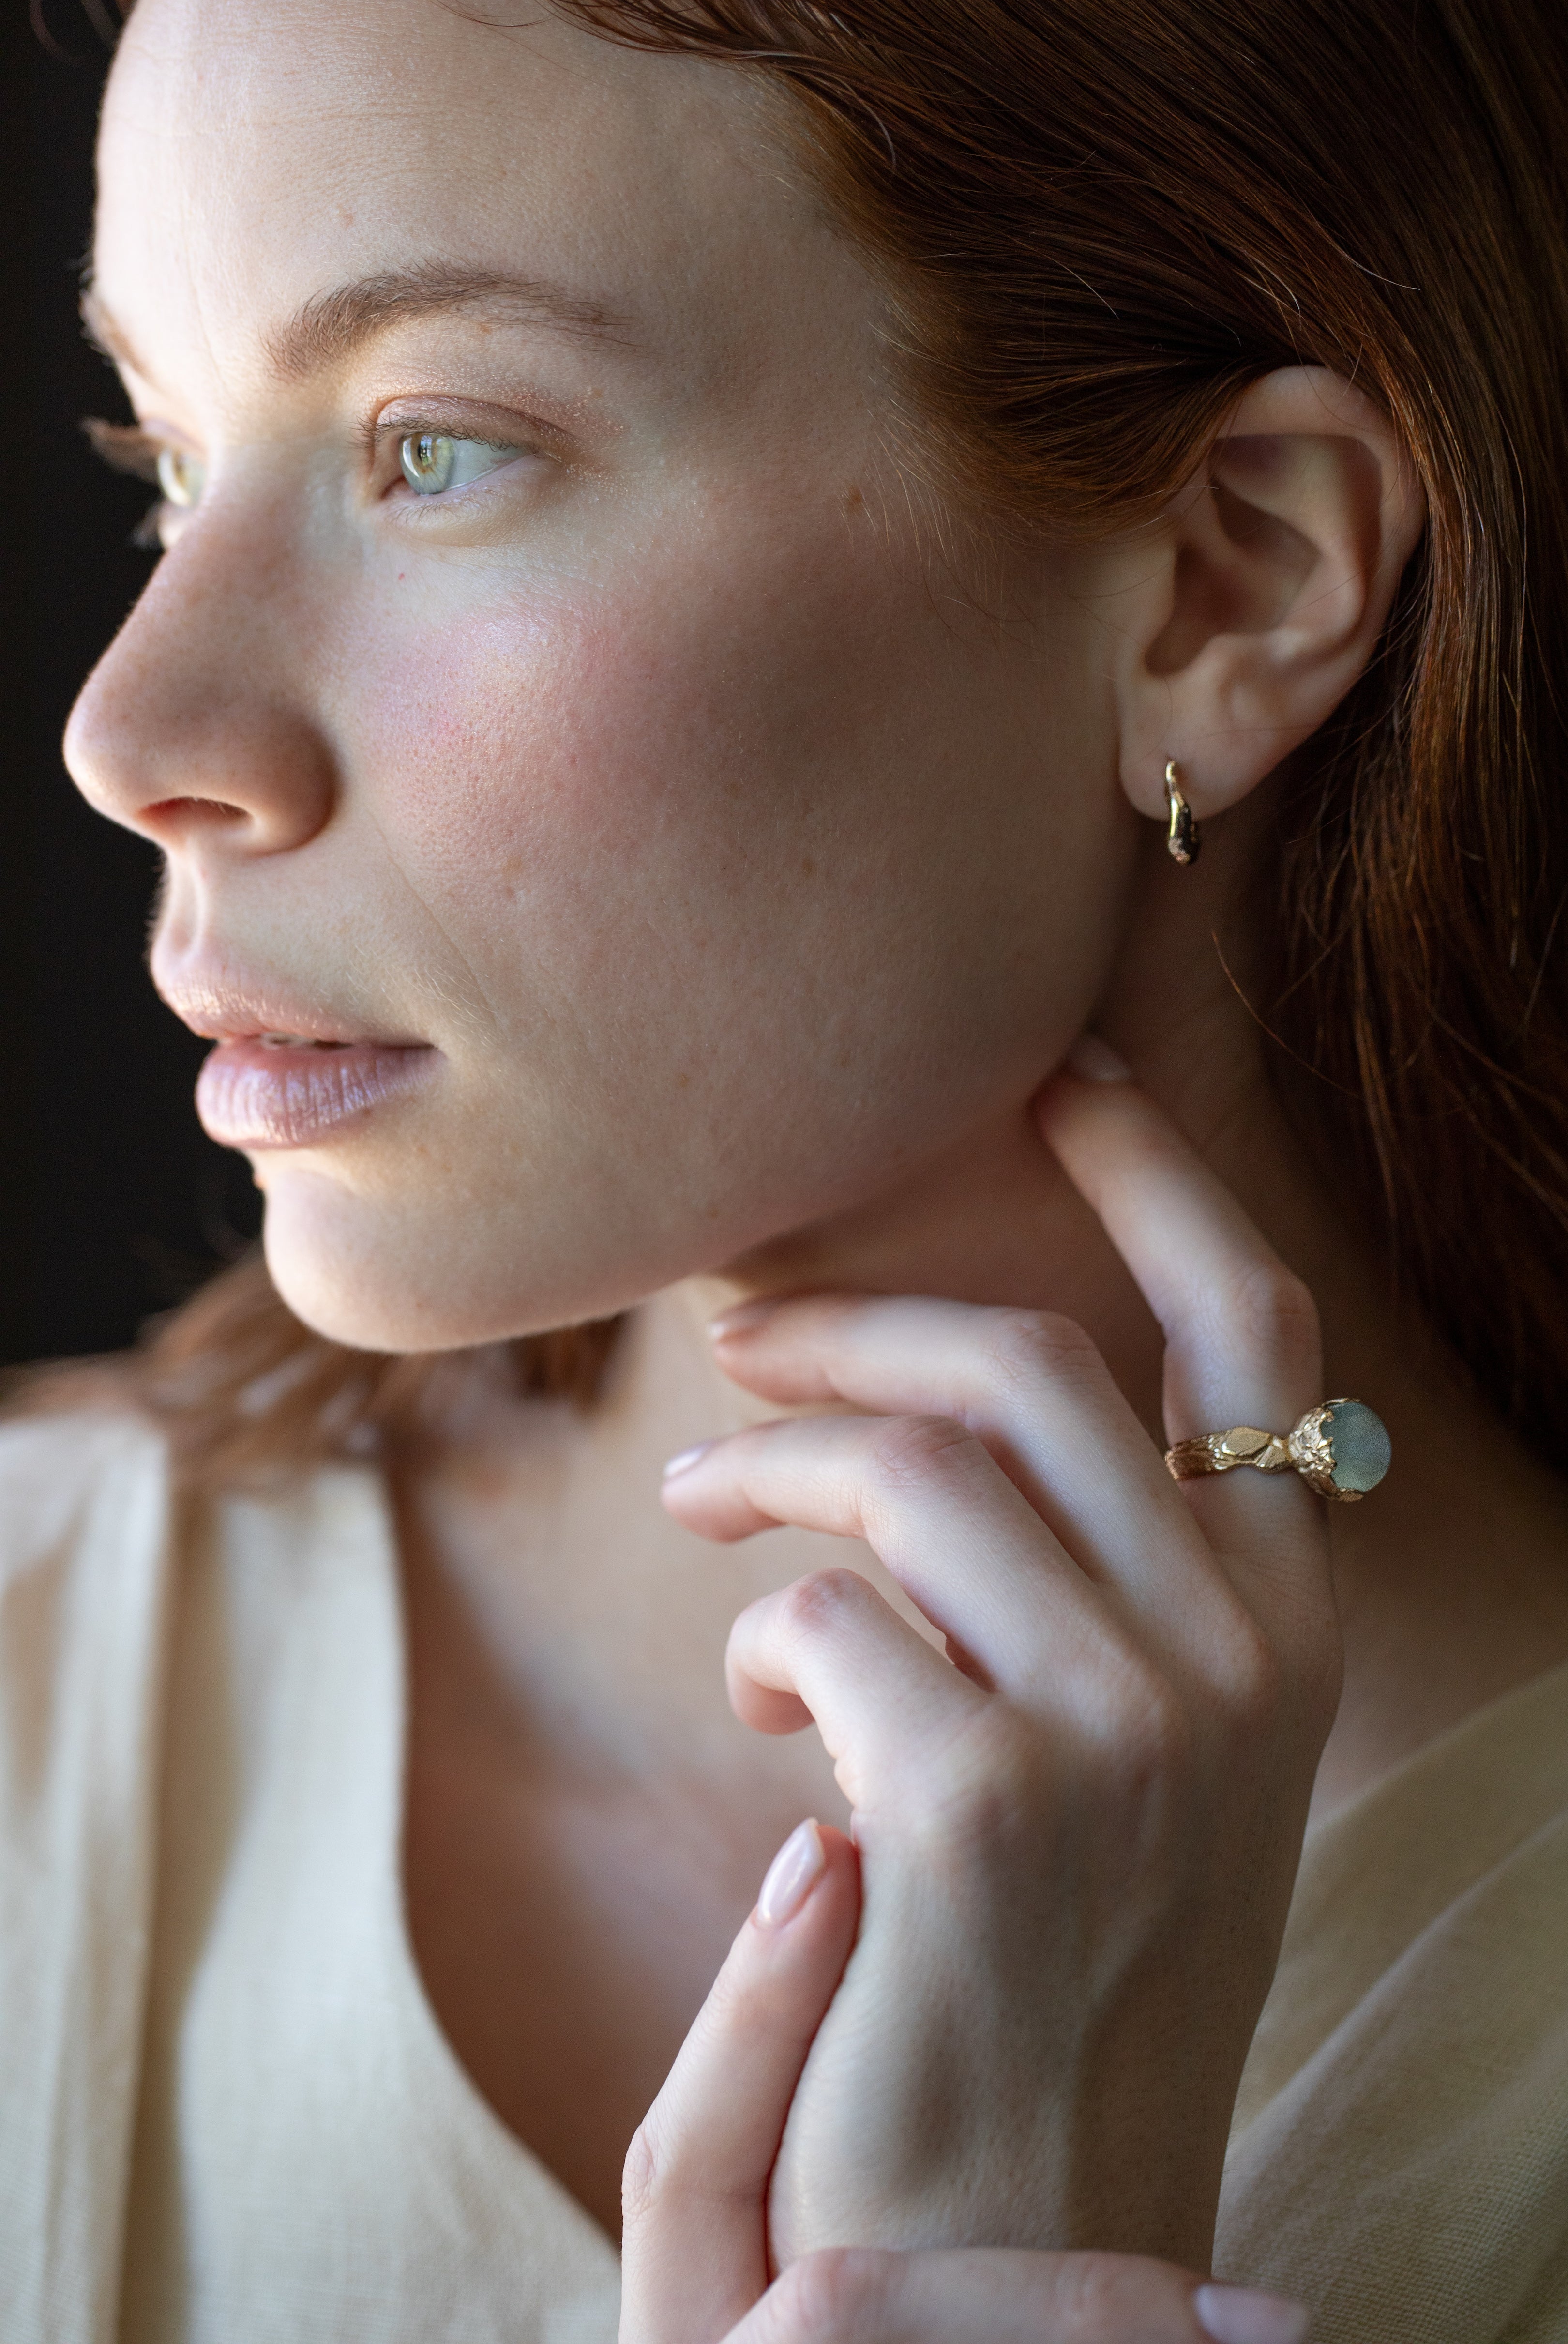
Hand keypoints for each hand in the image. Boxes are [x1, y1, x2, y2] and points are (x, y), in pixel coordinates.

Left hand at [661, 1065, 1342, 2267]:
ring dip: (769, 1468)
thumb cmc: (1050, 1949)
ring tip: (698, 1505)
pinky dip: (761, 1638)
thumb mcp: (1126, 1733)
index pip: (1254, 1331)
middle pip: (1030, 1366)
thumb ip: (1087, 1565)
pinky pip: (823, 1615)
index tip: (1065, 1076)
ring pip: (909, 1471)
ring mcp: (1128, 1722)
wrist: (1028, 2225)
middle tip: (742, 1344)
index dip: (1157, 1179)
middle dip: (860, 1327)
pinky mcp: (983, 1798)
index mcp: (1286, 1616)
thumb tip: (931, 1388)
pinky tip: (761, 1704)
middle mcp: (1241, 1651)